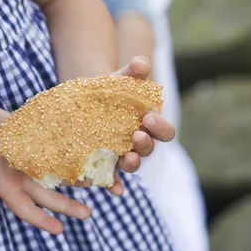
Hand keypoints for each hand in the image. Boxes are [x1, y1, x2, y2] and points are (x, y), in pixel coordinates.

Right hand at [0, 103, 90, 234]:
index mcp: (6, 185)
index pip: (26, 208)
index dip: (42, 220)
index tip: (60, 229)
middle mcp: (21, 176)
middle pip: (47, 194)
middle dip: (66, 205)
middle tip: (88, 213)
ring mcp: (29, 159)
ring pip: (55, 173)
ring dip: (74, 179)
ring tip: (96, 183)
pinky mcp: (34, 141)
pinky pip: (55, 150)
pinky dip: (69, 153)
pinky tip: (86, 152)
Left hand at [106, 56, 176, 195]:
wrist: (85, 101)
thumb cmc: (109, 90)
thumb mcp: (120, 79)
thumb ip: (133, 71)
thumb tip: (141, 62)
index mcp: (149, 124)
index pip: (164, 131)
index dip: (159, 126)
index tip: (147, 117)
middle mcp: (139, 142)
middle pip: (150, 149)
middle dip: (146, 144)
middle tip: (136, 135)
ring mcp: (122, 154)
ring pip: (133, 165)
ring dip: (133, 163)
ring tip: (128, 157)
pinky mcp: (104, 163)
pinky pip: (112, 178)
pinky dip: (115, 184)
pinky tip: (114, 189)